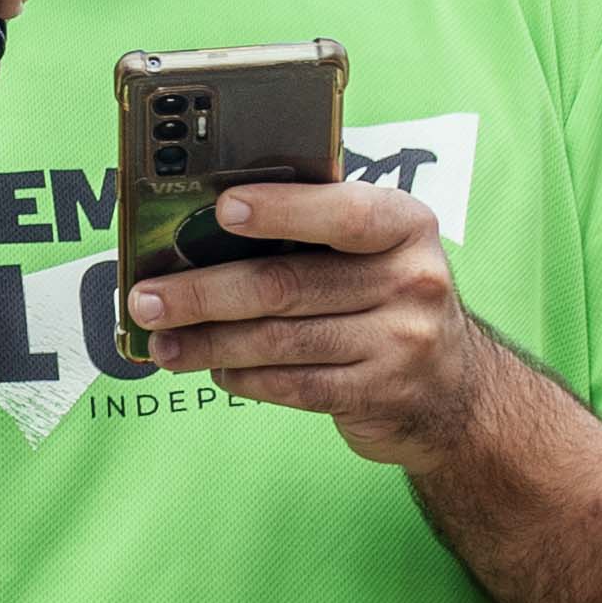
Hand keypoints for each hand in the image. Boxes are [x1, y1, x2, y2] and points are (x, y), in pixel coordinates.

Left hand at [123, 177, 492, 467]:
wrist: (456, 391)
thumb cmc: (388, 300)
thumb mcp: (375, 251)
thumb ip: (313, 230)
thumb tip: (201, 227)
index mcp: (405, 225)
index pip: (342, 213)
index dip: (281, 210)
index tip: (222, 209)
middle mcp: (412, 281)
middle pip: (286, 285)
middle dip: (202, 293)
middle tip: (145, 298)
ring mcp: (402, 342)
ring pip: (280, 340)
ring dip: (208, 342)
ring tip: (162, 343)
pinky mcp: (381, 394)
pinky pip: (294, 385)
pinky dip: (244, 377)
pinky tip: (216, 369)